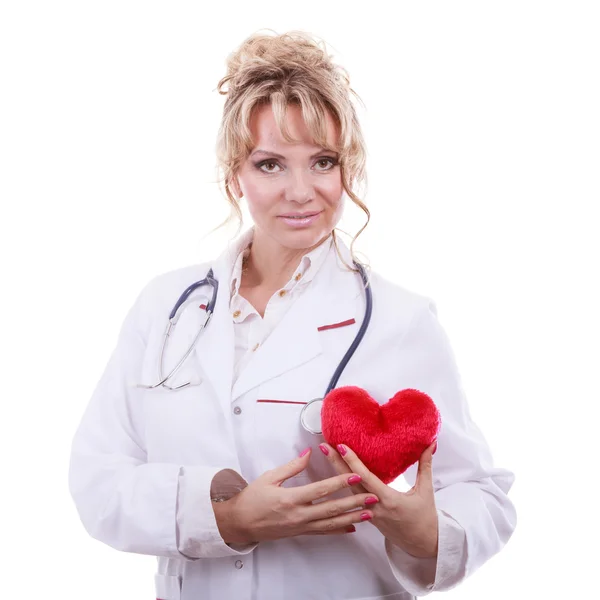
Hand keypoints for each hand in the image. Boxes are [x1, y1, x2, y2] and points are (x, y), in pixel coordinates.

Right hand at [214, 448, 378, 543]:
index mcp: (290, 499)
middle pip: (331, 509)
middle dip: (353, 503)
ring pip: (331, 523)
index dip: (339, 482)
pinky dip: (338, 529)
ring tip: (368, 513)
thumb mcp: (269, 478)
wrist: (239, 523)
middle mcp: (298, 515)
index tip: (355, 476)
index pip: (320, 490)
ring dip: (351, 518)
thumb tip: (308, 452)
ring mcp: (300, 527)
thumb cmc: (252, 498)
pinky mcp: (300, 533)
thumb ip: (291, 466)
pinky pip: (323, 532)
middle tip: (372, 497)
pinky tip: (352, 527)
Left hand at [319, 442, 438, 558]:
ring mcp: (368, 513)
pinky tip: (334, 474)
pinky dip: (343, 484)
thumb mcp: (426, 491)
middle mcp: (375, 507)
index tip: (341, 446)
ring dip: (335, 472)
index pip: (366, 478)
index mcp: (389, 500)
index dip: (352, 462)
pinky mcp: (366, 516)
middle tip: (324, 446)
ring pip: (348, 490)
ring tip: (325, 455)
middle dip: (336, 463)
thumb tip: (430, 444)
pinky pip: (351, 498)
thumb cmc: (425, 518)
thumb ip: (426, 466)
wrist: (423, 545)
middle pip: (350, 482)